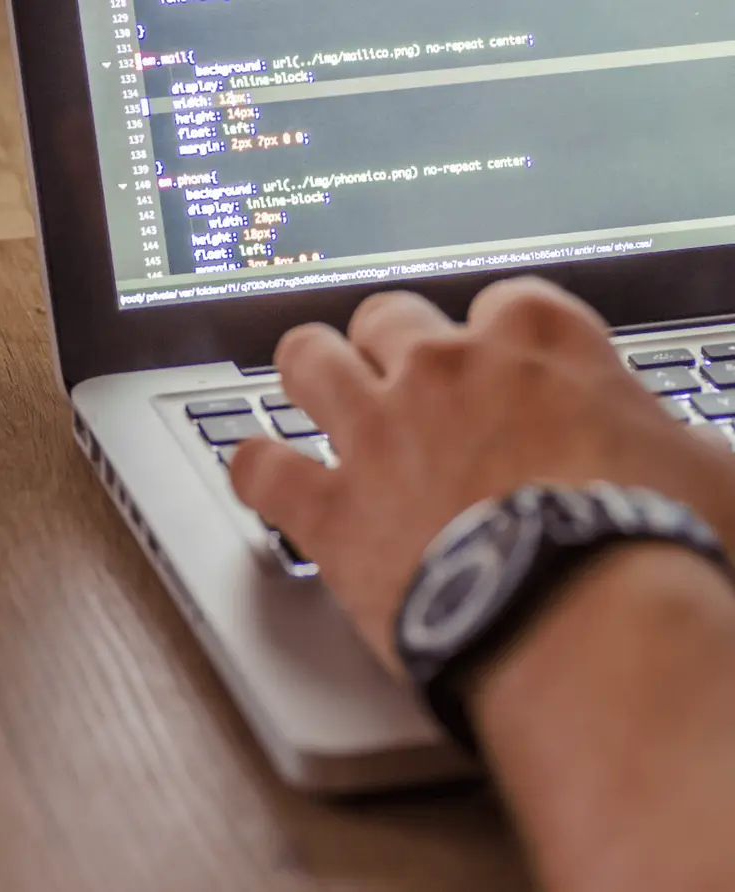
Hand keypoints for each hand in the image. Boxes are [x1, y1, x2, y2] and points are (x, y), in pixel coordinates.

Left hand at [230, 276, 734, 674]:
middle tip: (399, 386)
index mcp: (537, 343)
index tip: (497, 369)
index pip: (502, 304)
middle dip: (390, 348)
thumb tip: (677, 451)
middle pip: (387, 318)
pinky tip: (258, 474)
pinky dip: (254, 469)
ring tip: (310, 394)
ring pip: (307, 361)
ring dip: (307, 375)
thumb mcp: (705, 470)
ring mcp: (376, 432)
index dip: (495, 340)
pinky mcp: (330, 508)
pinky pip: (259, 467)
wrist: (588, 624)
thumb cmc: (657, 546)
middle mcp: (444, 369)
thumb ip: (666, 438)